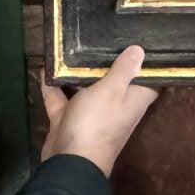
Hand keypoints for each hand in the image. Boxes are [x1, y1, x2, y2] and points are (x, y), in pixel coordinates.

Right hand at [40, 45, 158, 176]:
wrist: (68, 162)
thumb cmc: (97, 122)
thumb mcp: (113, 90)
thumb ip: (124, 70)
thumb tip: (140, 50)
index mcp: (133, 99)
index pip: (148, 79)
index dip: (146, 61)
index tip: (140, 40)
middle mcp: (115, 105)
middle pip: (115, 79)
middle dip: (108, 60)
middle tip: (101, 33)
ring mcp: (92, 113)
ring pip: (87, 88)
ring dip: (79, 71)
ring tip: (73, 42)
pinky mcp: (69, 119)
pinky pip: (62, 97)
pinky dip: (54, 85)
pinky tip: (45, 66)